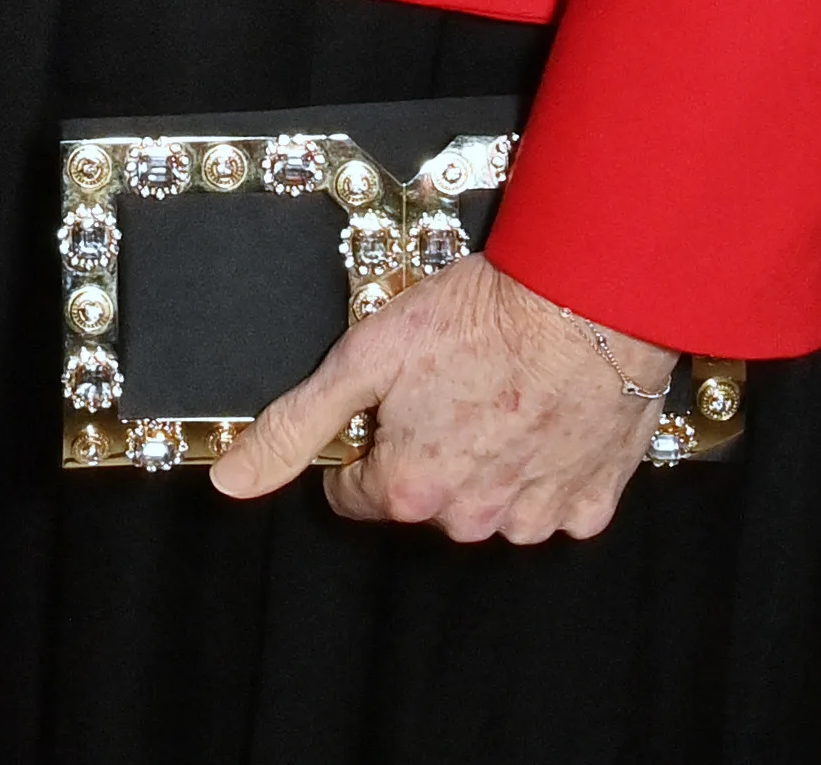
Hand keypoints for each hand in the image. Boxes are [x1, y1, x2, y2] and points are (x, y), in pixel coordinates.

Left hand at [208, 254, 671, 540]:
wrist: (583, 300)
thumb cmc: (476, 318)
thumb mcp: (364, 356)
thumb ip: (295, 426)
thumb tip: (230, 482)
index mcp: (408, 490)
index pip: (354, 490)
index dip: (362, 439)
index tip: (388, 396)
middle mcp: (469, 520)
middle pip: (425, 495)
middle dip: (428, 447)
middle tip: (449, 381)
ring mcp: (534, 518)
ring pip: (492, 501)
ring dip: (490, 459)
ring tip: (500, 390)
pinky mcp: (590, 503)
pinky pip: (556, 500)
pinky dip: (549, 466)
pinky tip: (547, 412)